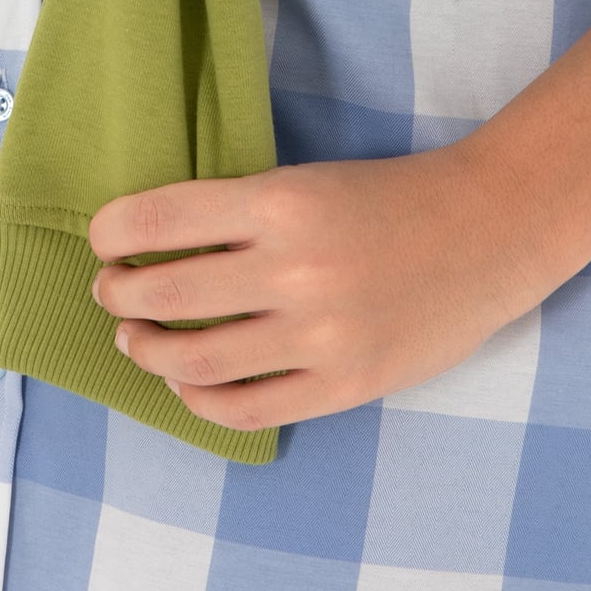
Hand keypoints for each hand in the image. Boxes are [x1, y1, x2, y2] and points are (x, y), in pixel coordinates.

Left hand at [87, 142, 544, 432]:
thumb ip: (240, 214)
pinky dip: (199, 401)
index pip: (159, 220)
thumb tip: (153, 248)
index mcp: (280, 202)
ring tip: (136, 339)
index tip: (102, 240)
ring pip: (193, 360)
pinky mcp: (342, 384)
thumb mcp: (309, 181)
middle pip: (164, 294)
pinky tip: (188, 385)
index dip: (113, 233)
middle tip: (110, 291)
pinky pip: (246, 409)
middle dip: (119, 295)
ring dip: (148, 351)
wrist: (489, 231)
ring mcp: (318, 335)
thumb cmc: (392, 198)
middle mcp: (293, 270)